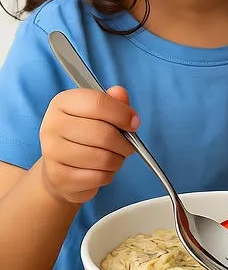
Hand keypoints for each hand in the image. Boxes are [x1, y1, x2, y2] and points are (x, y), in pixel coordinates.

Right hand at [40, 87, 138, 204]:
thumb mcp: (97, 113)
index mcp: (62, 103)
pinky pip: (98, 177)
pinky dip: (108, 175)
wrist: (59, 169)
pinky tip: (102, 170)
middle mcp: (52, 125)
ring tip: (114, 158)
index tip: (134, 123)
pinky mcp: (58, 176)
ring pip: (103, 158)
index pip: (97, 103)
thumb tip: (120, 93)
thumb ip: (112, 101)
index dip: (122, 114)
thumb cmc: (84, 136)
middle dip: (124, 143)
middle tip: (127, 146)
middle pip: (103, 133)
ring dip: (117, 160)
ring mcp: (52, 152)